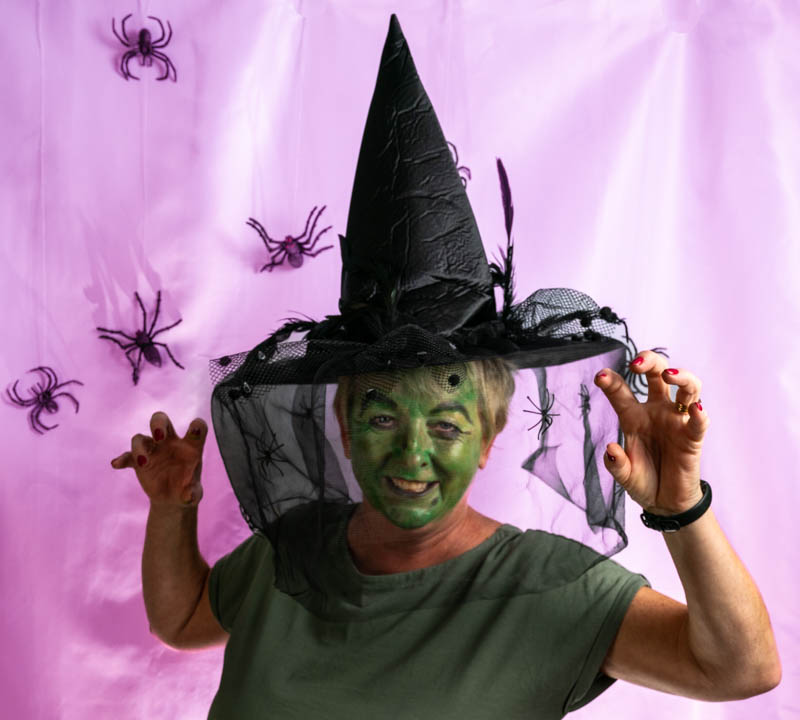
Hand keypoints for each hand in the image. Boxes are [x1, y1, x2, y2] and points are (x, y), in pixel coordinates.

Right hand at [110, 411, 206, 507]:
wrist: (172, 499)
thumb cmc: (188, 490)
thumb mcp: (194, 495)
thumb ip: (193, 493)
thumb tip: (189, 496)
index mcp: (191, 445)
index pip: (197, 428)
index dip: (197, 426)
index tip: (194, 430)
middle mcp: (170, 442)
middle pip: (162, 421)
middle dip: (158, 424)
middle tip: (159, 436)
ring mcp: (153, 450)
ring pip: (140, 438)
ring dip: (139, 448)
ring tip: (143, 462)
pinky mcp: (138, 462)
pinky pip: (127, 456)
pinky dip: (122, 459)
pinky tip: (117, 464)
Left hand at [594, 350, 709, 513]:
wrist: (665, 502)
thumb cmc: (643, 480)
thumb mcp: (624, 475)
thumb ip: (616, 463)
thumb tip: (611, 448)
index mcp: (633, 416)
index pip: (621, 391)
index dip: (611, 381)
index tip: (600, 376)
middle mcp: (655, 412)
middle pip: (656, 375)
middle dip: (649, 361)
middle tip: (636, 364)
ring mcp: (676, 422)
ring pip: (687, 388)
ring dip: (680, 376)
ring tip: (668, 374)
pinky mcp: (692, 437)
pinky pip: (699, 422)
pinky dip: (699, 414)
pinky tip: (696, 409)